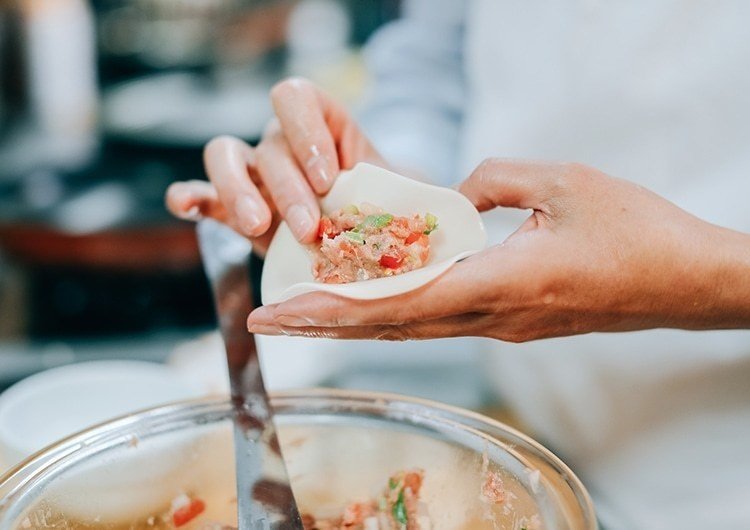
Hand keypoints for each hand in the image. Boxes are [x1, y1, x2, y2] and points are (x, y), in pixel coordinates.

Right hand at [165, 78, 384, 254]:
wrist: (363, 236)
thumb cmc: (378, 204)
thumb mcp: (389, 191)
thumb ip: (383, 189)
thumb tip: (387, 205)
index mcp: (319, 121)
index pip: (296, 98)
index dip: (307, 133)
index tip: (328, 179)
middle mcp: (281, 141)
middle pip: (270, 145)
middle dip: (289, 189)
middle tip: (308, 229)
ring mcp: (252, 172)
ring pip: (224, 156)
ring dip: (238, 191)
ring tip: (258, 225)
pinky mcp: (231, 208)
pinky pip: (201, 194)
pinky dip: (188, 198)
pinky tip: (185, 206)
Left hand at [246, 159, 749, 340]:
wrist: (684, 282)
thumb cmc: (636, 232)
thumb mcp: (563, 182)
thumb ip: (495, 179)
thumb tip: (455, 193)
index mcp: (502, 283)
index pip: (398, 303)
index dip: (334, 309)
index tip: (283, 311)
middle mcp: (493, 317)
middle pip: (392, 326)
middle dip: (325, 323)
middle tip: (267, 318)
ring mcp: (502, 326)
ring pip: (413, 328)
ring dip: (355, 322)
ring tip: (304, 312)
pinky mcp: (513, 322)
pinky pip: (441, 319)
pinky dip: (396, 312)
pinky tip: (372, 301)